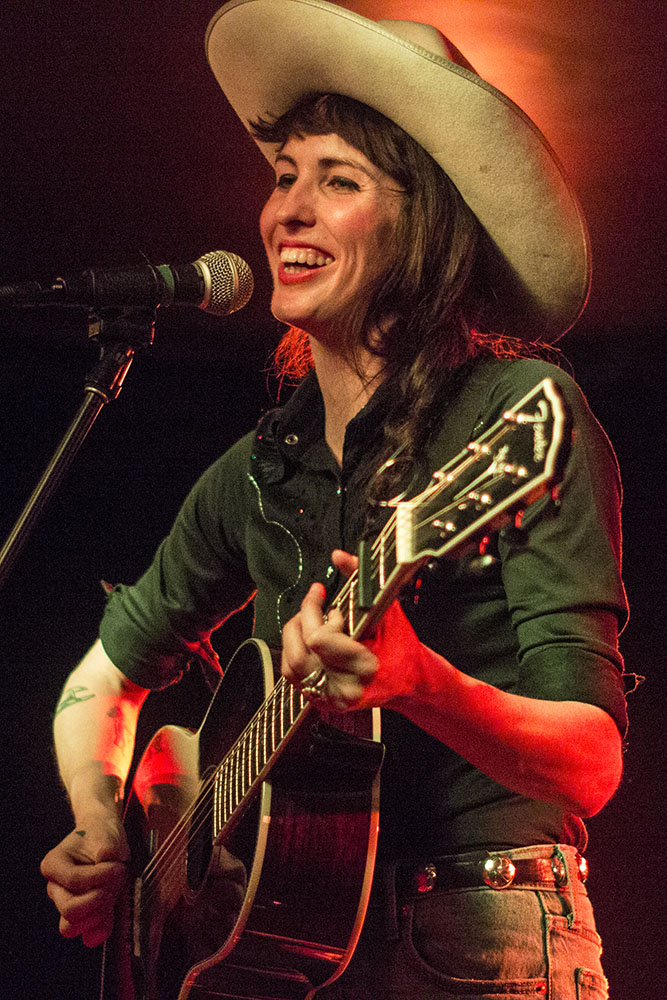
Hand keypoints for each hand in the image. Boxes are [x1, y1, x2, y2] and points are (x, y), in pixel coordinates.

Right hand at [41, 811, 128, 946]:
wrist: (104, 839)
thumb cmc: (102, 836)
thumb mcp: (107, 836)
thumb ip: (108, 849)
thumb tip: (105, 858)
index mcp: (53, 865)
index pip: (74, 880)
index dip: (99, 877)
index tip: (118, 865)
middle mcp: (55, 888)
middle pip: (70, 909)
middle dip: (99, 898)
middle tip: (118, 879)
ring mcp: (65, 905)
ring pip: (73, 927)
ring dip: (99, 914)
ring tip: (114, 893)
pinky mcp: (82, 918)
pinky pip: (87, 936)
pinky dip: (102, 928)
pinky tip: (113, 911)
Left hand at [281, 549, 425, 710]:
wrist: (412, 683)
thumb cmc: (403, 647)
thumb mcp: (388, 609)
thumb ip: (361, 578)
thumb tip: (339, 556)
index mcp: (366, 667)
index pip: (319, 640)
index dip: (318, 614)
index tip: (331, 604)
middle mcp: (346, 688)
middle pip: (300, 654)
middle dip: (302, 621)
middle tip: (315, 605)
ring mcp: (332, 698)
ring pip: (291, 667)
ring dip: (295, 638)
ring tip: (310, 622)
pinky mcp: (323, 702)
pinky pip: (294, 676)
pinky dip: (296, 652)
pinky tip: (310, 642)